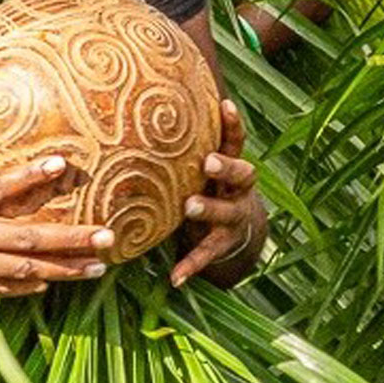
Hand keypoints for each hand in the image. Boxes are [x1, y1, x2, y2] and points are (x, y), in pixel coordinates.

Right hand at [0, 101, 114, 299]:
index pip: (0, 186)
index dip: (31, 174)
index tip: (63, 163)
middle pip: (28, 237)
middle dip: (72, 238)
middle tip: (109, 236)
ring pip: (25, 269)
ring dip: (65, 268)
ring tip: (98, 268)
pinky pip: (2, 287)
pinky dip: (29, 285)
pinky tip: (55, 282)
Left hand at [171, 99, 265, 287]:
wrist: (239, 235)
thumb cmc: (210, 190)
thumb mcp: (204, 170)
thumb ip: (184, 148)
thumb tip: (141, 106)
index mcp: (230, 168)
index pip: (235, 142)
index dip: (233, 124)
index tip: (226, 105)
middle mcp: (237, 190)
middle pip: (242, 174)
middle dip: (226, 167)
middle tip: (209, 162)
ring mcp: (233, 218)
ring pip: (226, 212)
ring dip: (208, 208)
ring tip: (190, 207)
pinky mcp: (223, 244)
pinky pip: (207, 254)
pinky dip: (191, 265)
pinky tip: (174, 277)